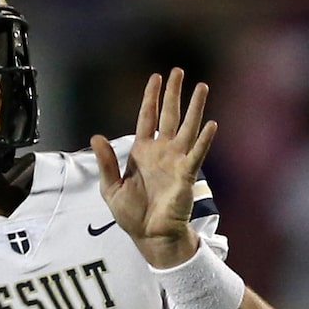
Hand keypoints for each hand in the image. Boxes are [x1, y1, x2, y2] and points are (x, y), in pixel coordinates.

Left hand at [91, 70, 216, 268]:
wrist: (150, 236)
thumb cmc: (132, 215)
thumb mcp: (110, 187)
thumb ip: (106, 161)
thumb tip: (97, 136)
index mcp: (142, 151)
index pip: (147, 117)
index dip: (151, 97)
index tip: (156, 77)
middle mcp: (162, 152)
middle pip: (169, 115)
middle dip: (174, 93)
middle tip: (179, 71)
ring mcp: (176, 161)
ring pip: (187, 128)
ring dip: (195, 108)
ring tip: (202, 87)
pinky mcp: (186, 175)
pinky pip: (197, 154)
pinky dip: (204, 139)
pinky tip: (211, 124)